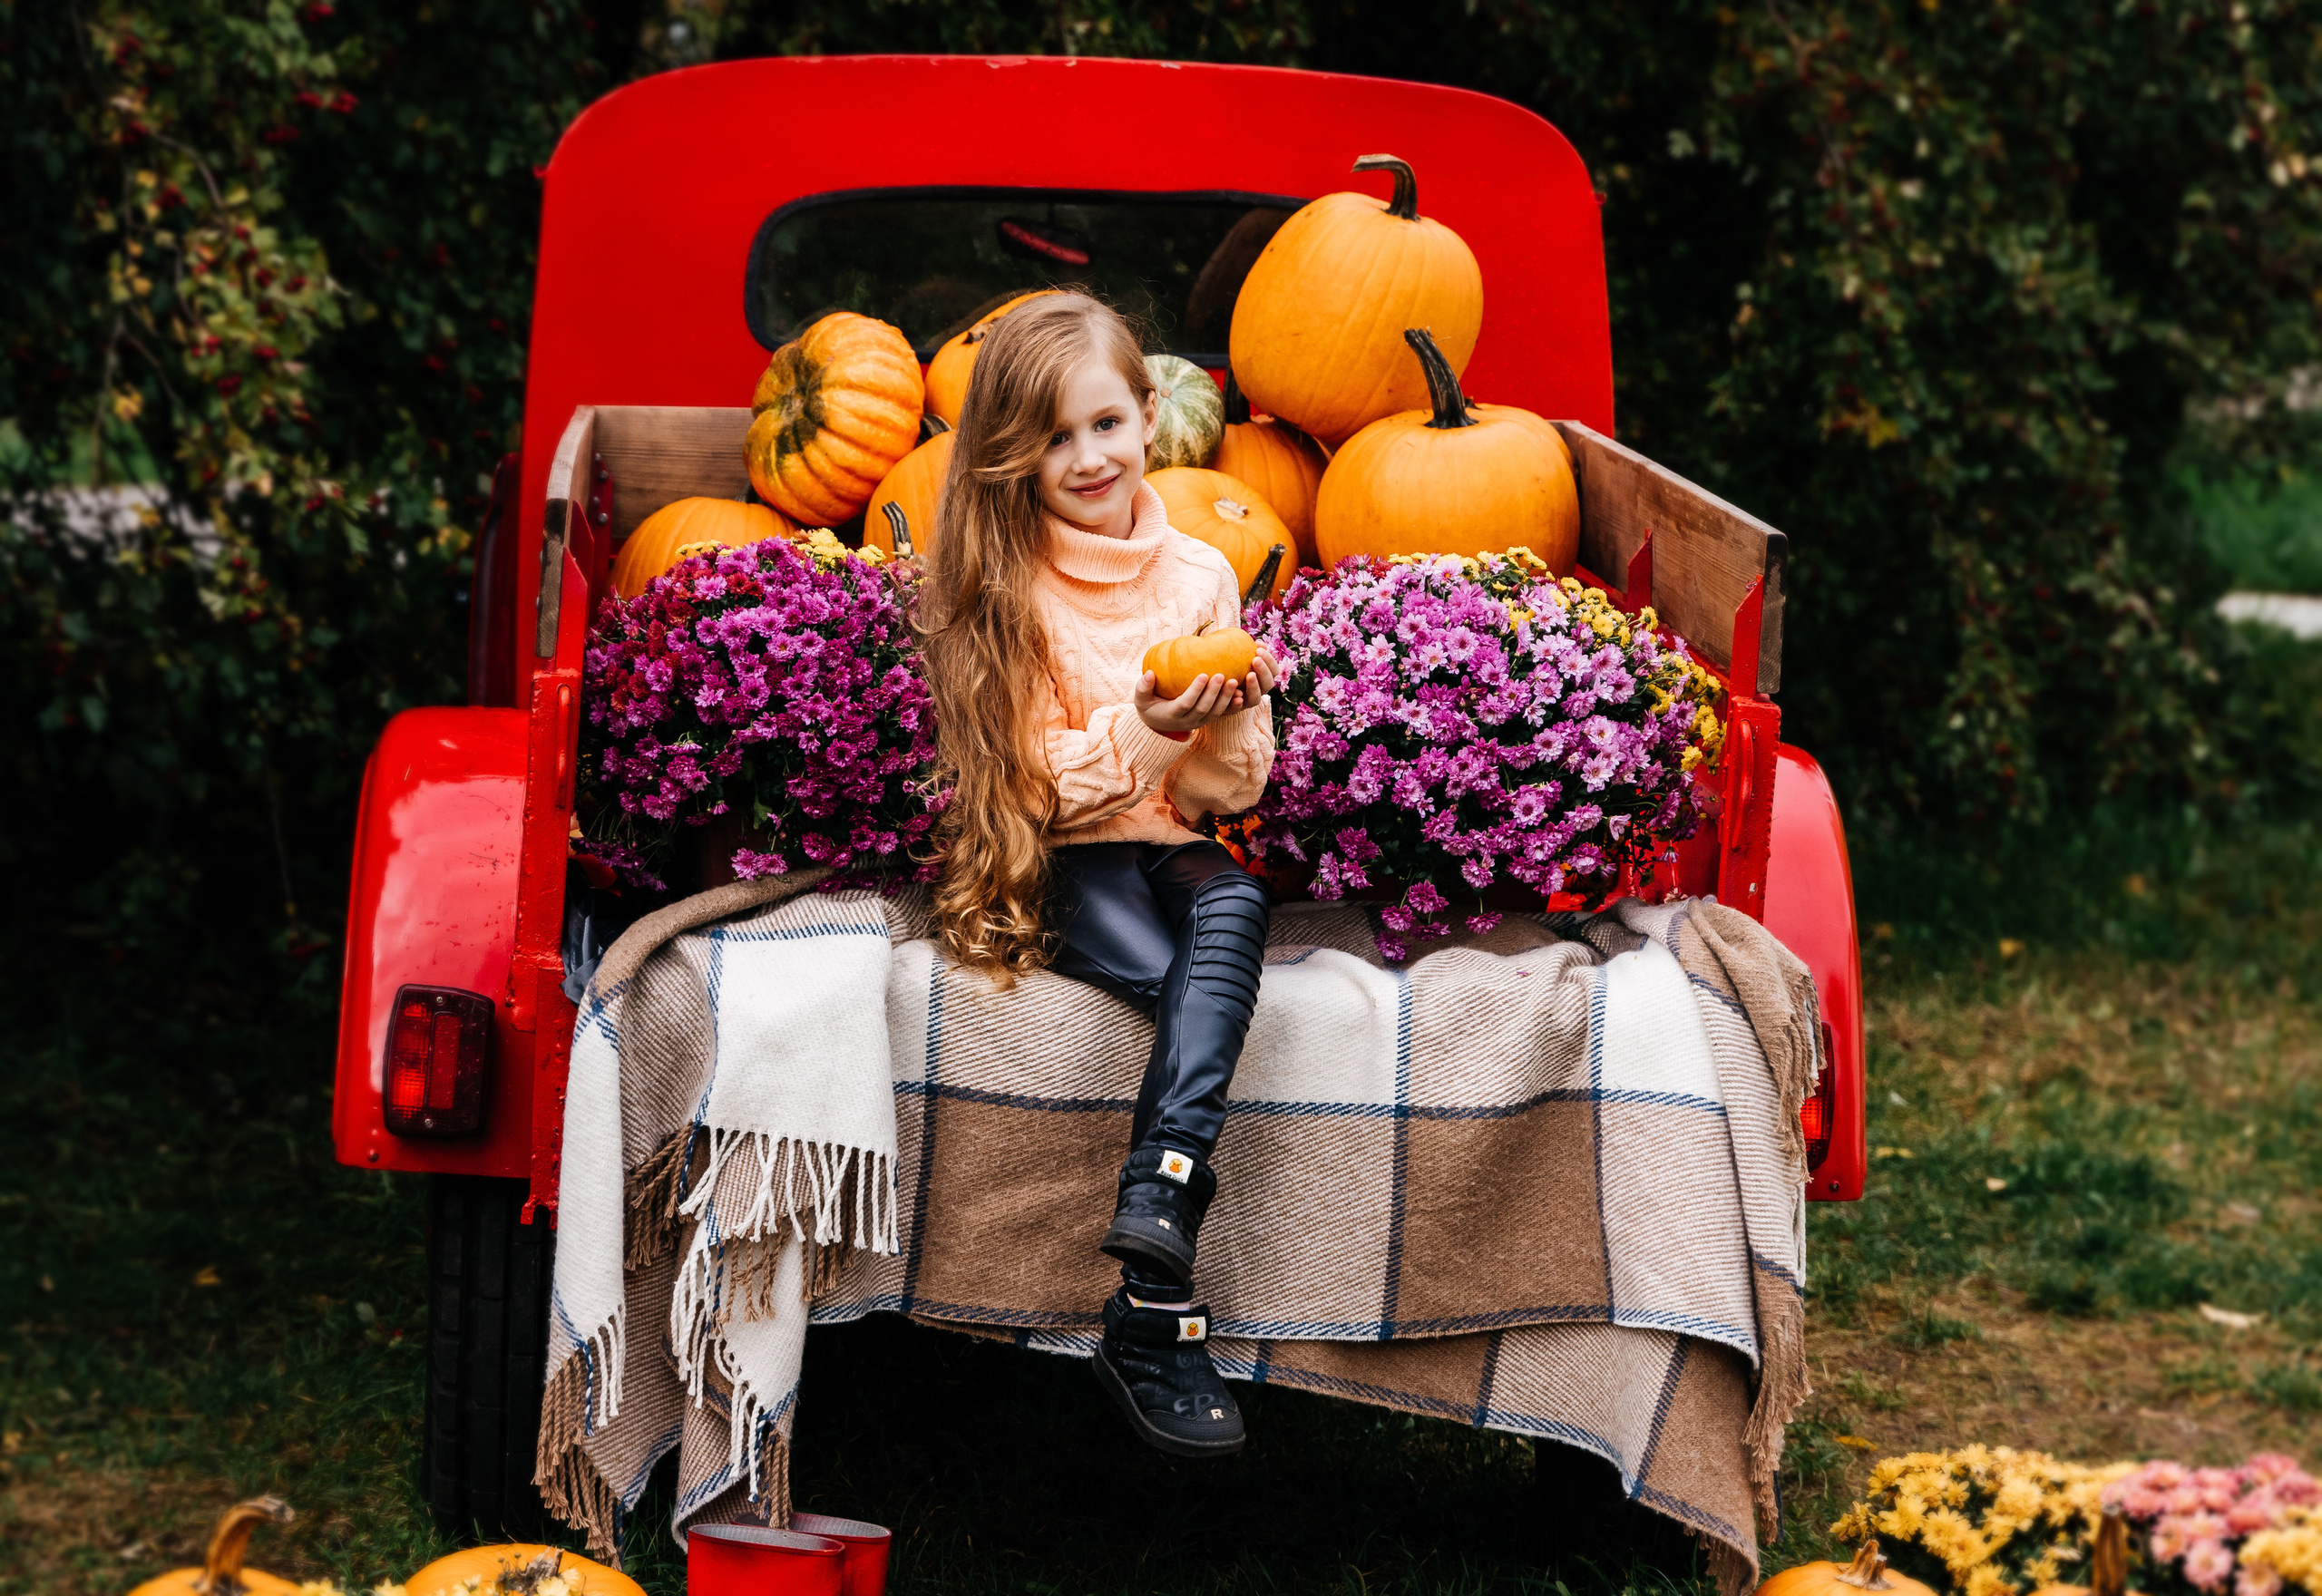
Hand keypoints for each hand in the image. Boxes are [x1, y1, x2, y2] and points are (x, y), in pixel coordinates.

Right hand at [1134, 647, 1279, 734]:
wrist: (1158, 723)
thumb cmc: (1149, 705)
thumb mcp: (1141, 698)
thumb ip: (1143, 687)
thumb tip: (1149, 674)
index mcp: (1172, 715)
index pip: (1186, 703)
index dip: (1195, 691)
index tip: (1203, 674)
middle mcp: (1188, 721)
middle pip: (1204, 709)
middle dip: (1214, 693)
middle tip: (1223, 675)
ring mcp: (1199, 722)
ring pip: (1216, 713)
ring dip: (1226, 698)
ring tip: (1235, 681)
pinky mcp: (1208, 719)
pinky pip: (1222, 714)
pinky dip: (1232, 705)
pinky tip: (1242, 692)